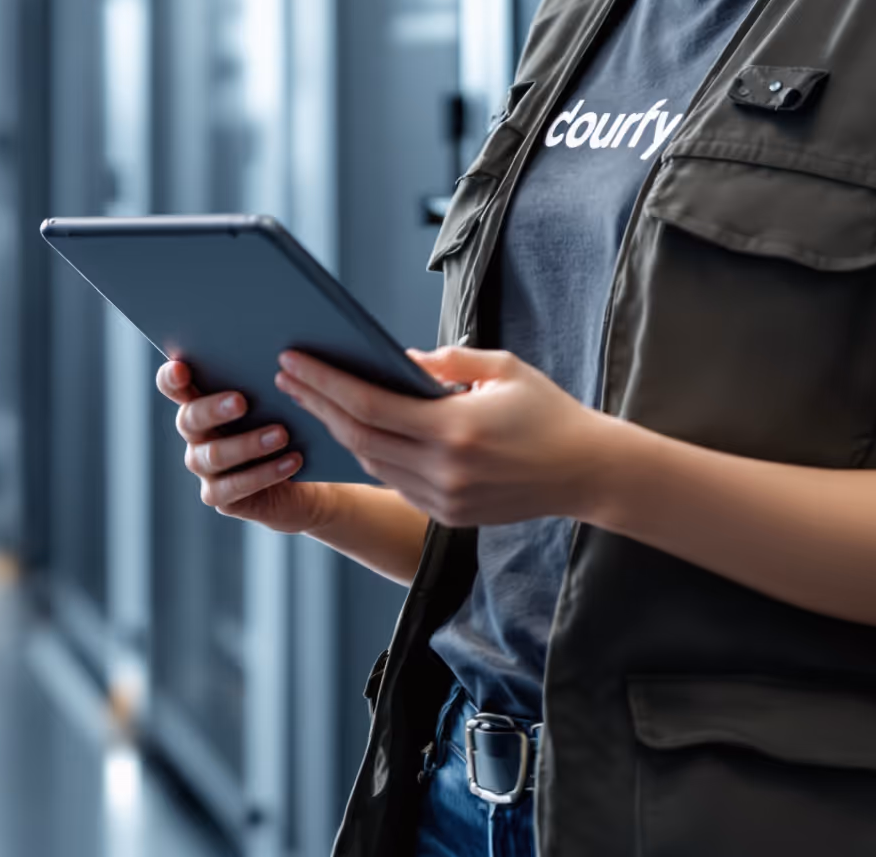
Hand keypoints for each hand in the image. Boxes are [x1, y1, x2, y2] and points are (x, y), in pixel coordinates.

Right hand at [157, 360, 343, 536]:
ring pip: (214, 455)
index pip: (173, 386)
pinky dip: (265, 473)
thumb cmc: (286, 421)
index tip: (181, 368)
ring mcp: (203, 467)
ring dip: (249, 444)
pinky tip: (291, 461)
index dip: (171, 378)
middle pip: (189, 419)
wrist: (300, 470)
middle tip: (242, 401)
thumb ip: (263, 378)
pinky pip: (235, 487)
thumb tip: (279, 354)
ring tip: (281, 434)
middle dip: (213, 409)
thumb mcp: (275, 398)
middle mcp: (195, 434)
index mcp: (201, 401)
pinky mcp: (219, 497)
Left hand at [274, 346, 615, 527]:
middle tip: (288, 376)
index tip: (294, 362)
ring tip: (315, 399)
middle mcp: (444, 470)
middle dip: (318, 404)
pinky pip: (395, 483)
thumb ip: (448, 362)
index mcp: (455, 429)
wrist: (587, 474)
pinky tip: (356, 432)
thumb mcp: (503, 369)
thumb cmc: (548, 413)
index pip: (369, 405)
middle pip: (359, 437)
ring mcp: (444, 499)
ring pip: (372, 464)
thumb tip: (399, 358)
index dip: (326, 383)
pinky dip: (371, 456)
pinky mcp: (448, 517)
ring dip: (340, 431)